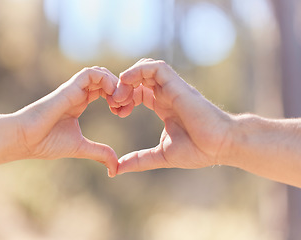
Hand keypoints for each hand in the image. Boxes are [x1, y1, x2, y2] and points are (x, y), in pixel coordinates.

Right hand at [14, 67, 118, 176]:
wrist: (24, 140)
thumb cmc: (46, 143)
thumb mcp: (81, 148)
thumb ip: (99, 153)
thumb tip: (115, 167)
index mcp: (81, 102)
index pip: (105, 90)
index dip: (119, 98)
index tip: (123, 113)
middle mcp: (79, 93)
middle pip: (106, 80)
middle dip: (121, 90)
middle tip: (126, 106)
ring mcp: (74, 89)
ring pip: (100, 73)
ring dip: (115, 84)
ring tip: (119, 103)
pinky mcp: (69, 88)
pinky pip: (91, 73)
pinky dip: (106, 80)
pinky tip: (111, 97)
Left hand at [112, 59, 233, 173]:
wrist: (221, 146)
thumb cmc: (198, 150)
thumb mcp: (161, 155)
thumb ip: (140, 159)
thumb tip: (118, 169)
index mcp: (163, 106)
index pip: (138, 92)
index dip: (124, 98)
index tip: (117, 112)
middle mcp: (166, 94)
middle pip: (138, 78)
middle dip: (122, 88)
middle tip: (114, 104)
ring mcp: (172, 88)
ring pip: (145, 68)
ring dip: (128, 79)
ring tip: (120, 97)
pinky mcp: (178, 85)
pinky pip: (156, 67)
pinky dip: (138, 71)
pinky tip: (128, 83)